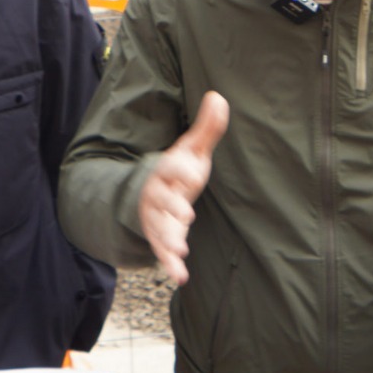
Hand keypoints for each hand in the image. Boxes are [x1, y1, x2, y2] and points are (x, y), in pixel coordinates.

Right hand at [138, 92, 228, 285]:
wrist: (153, 193)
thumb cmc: (179, 170)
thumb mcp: (193, 149)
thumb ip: (207, 128)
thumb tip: (219, 96)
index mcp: (166, 169)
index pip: (170, 168)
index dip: (180, 170)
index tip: (193, 173)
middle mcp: (157, 194)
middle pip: (160, 201)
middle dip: (171, 208)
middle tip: (187, 215)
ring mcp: (156, 218)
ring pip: (158, 229)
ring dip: (167, 240)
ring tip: (180, 252)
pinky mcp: (161, 237)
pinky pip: (162, 251)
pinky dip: (169, 264)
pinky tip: (180, 276)